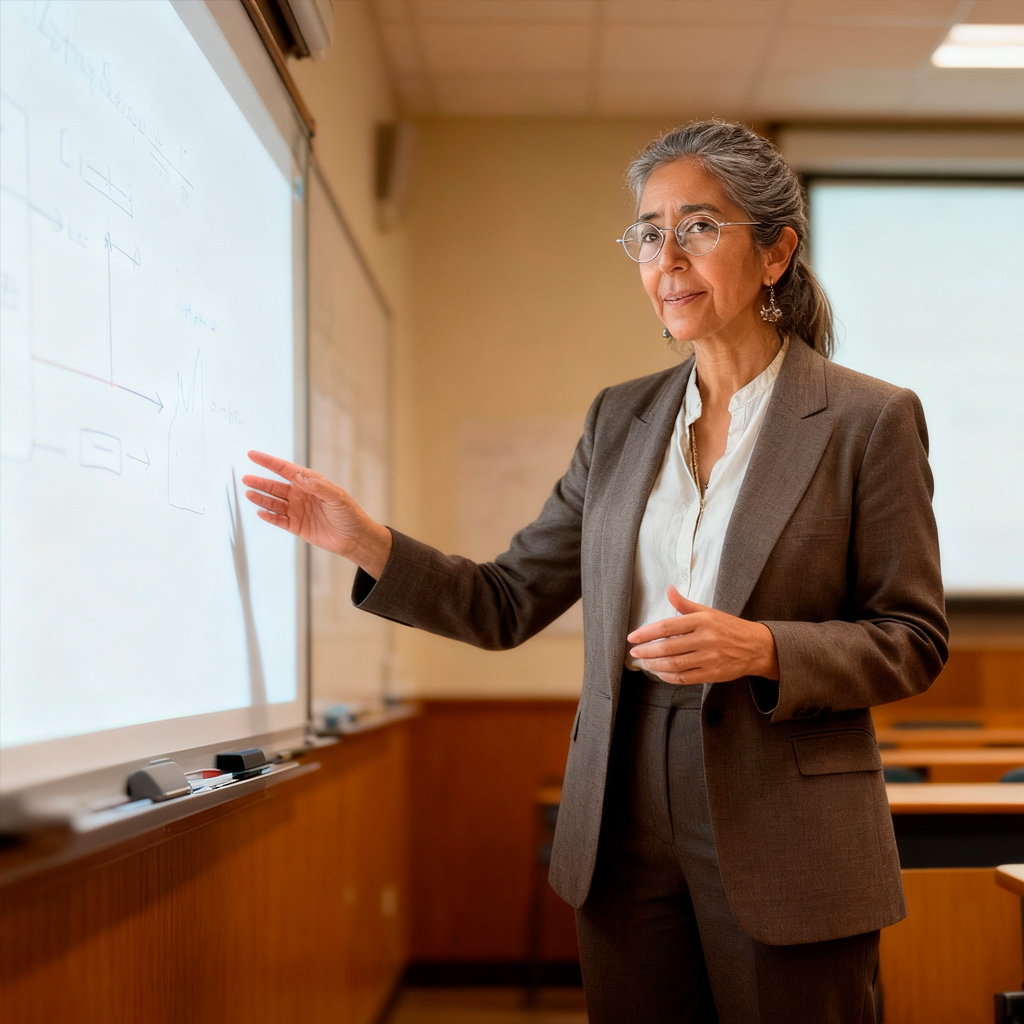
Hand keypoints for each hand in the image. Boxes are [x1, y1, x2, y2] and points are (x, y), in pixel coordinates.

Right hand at [242, 451, 391, 577]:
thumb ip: (317, 486)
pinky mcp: (296, 526)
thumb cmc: (349, 514)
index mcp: (310, 483)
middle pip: (275, 486)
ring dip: (261, 498)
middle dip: (260, 482)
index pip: (286, 469)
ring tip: (248, 494)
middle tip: (246, 478)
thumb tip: (298, 476)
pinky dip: (269, 516)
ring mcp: (297, 510)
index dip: (269, 462)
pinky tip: (261, 512)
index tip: (252, 454)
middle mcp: (301, 495)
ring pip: (274, 502)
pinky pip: (279, 520)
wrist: (354, 538)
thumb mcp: (336, 497)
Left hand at [627, 586, 777, 685]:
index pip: (667, 627)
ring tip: (645, 662)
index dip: (646, 633)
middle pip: (668, 647)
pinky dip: (669, 677)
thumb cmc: (728, 627)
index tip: (632, 637)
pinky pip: (685, 678)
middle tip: (634, 652)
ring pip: (674, 664)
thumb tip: (669, 589)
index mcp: (702, 620)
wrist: (756, 647)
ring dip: (655, 665)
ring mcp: (709, 657)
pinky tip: (660, 673)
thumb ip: (684, 604)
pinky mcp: (713, 673)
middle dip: (647, 651)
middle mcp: (705, 638)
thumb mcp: (708, 611)